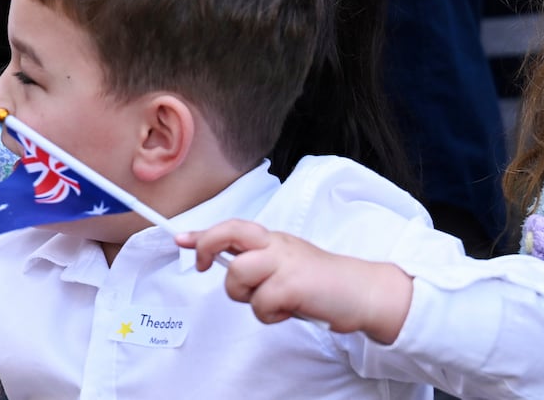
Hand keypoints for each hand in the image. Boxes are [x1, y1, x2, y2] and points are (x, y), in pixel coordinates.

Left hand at [177, 221, 412, 343]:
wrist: (363, 292)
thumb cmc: (322, 282)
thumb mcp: (286, 263)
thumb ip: (258, 261)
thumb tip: (225, 264)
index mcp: (273, 239)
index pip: (232, 228)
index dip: (202, 234)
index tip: (180, 239)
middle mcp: (275, 245)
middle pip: (227, 236)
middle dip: (208, 249)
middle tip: (205, 266)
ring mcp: (284, 264)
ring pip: (237, 275)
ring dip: (247, 295)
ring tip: (271, 301)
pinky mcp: (292, 286)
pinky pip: (261, 305)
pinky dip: (271, 315)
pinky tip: (289, 311)